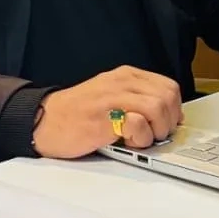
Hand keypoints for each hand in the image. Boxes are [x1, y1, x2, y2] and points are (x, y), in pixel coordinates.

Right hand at [32, 66, 183, 159]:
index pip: (168, 86)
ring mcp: (112, 98)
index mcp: (126, 75)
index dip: (174, 109)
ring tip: (140, 139)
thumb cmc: (77, 114)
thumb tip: (167, 116)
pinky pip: (138, 123)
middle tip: (154, 135)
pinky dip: (140, 138)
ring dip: (156, 130)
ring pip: (157, 107)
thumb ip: (136, 99)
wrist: (44, 120)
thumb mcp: (111, 95)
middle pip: (168, 96)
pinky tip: (127, 142)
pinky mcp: (104, 118)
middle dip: (168, 121)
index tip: (166, 124)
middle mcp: (121, 82)